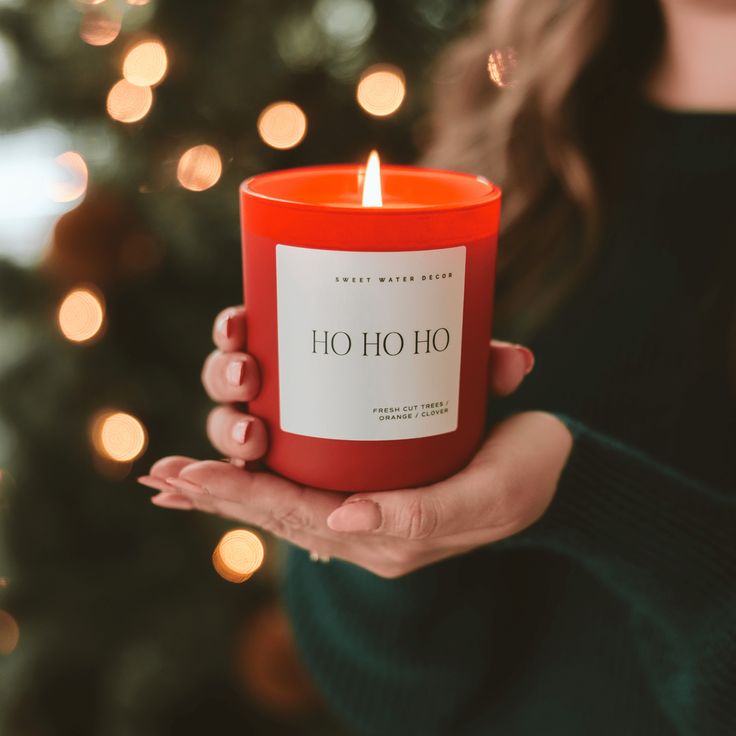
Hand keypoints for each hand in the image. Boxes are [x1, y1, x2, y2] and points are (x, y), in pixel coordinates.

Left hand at [138, 306, 571, 577]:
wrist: (553, 468)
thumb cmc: (525, 476)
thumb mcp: (487, 494)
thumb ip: (421, 515)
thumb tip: (341, 520)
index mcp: (386, 536)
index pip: (296, 516)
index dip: (240, 495)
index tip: (189, 475)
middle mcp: (366, 525)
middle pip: (276, 510)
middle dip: (218, 491)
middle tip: (163, 475)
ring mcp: (366, 503)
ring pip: (282, 497)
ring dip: (228, 487)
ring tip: (173, 477)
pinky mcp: (373, 478)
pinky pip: (305, 481)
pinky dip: (260, 478)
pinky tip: (232, 462)